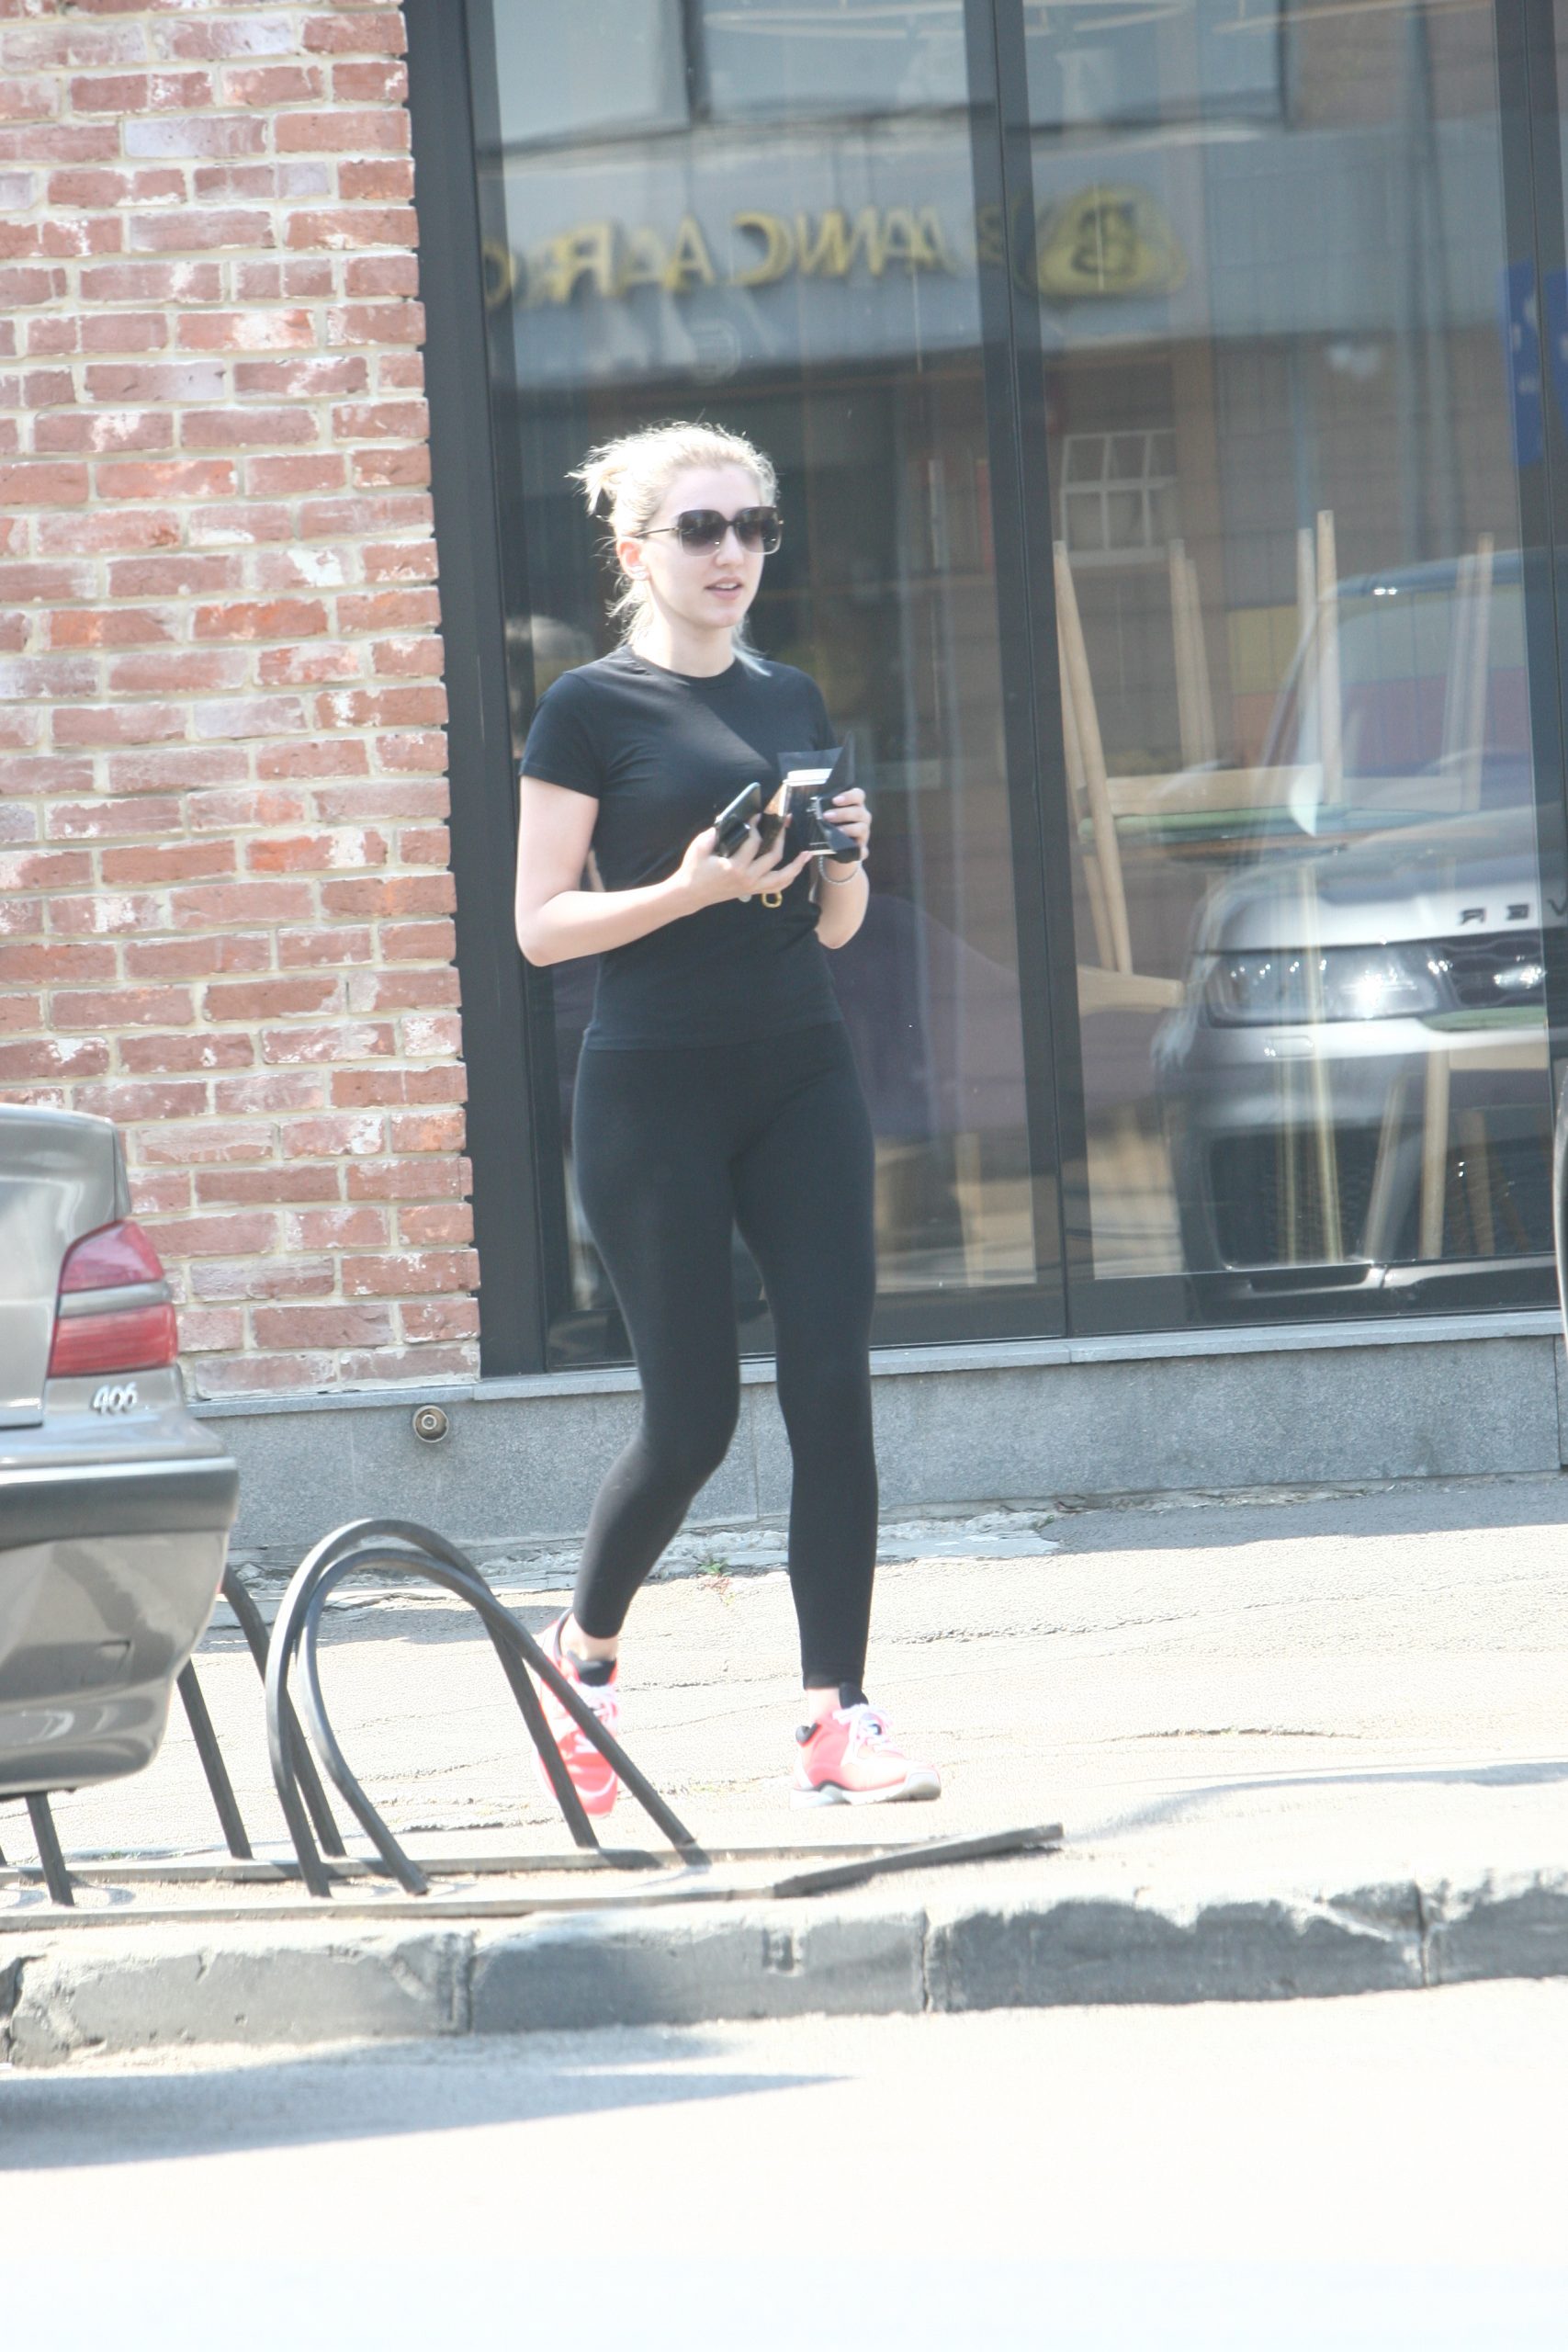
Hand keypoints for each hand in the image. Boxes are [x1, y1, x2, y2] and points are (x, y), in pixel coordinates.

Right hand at [675, 821, 813, 908]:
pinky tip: (796, 870)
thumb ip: (715, 833)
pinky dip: (788, 879)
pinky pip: (776, 887)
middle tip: (784, 823)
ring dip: (796, 865)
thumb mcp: (700, 847)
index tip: (757, 816)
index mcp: (735, 866)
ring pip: (782, 878)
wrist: (690, 894)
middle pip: (773, 856)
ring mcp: (752, 887)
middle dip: (780, 837)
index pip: (753, 842)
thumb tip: (731, 822)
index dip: (756, 826)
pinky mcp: (752, 891)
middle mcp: (748, 878)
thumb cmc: (694, 870)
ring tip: (807, 854)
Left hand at [823, 787, 869, 873]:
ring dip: (847, 829)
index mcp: (855, 805)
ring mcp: (864, 833)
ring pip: (861, 828)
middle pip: (858, 812)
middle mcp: (862, 817)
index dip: (849, 796)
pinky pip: (863, 849)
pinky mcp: (862, 848)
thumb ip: (820, 808)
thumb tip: (799, 810)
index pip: (858, 795)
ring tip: (835, 831)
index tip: (834, 800)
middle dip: (842, 813)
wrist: (835, 847)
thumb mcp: (826, 814)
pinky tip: (850, 849)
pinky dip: (858, 850)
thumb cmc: (831, 825)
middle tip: (826, 816)